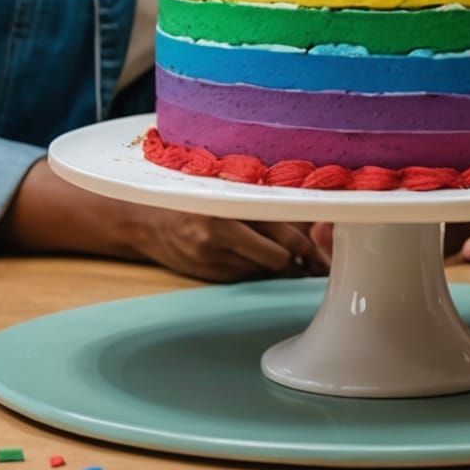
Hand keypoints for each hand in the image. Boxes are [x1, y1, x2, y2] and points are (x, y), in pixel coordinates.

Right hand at [133, 210, 327, 282]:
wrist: (148, 223)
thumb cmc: (192, 199)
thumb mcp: (225, 192)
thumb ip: (260, 203)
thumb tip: (305, 221)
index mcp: (229, 206)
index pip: (281, 230)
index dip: (306, 244)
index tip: (321, 251)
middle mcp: (221, 234)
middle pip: (277, 256)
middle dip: (300, 262)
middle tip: (317, 264)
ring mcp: (214, 260)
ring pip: (263, 270)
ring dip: (280, 268)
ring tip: (296, 264)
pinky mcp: (210, 277)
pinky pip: (246, 277)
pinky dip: (257, 271)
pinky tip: (262, 263)